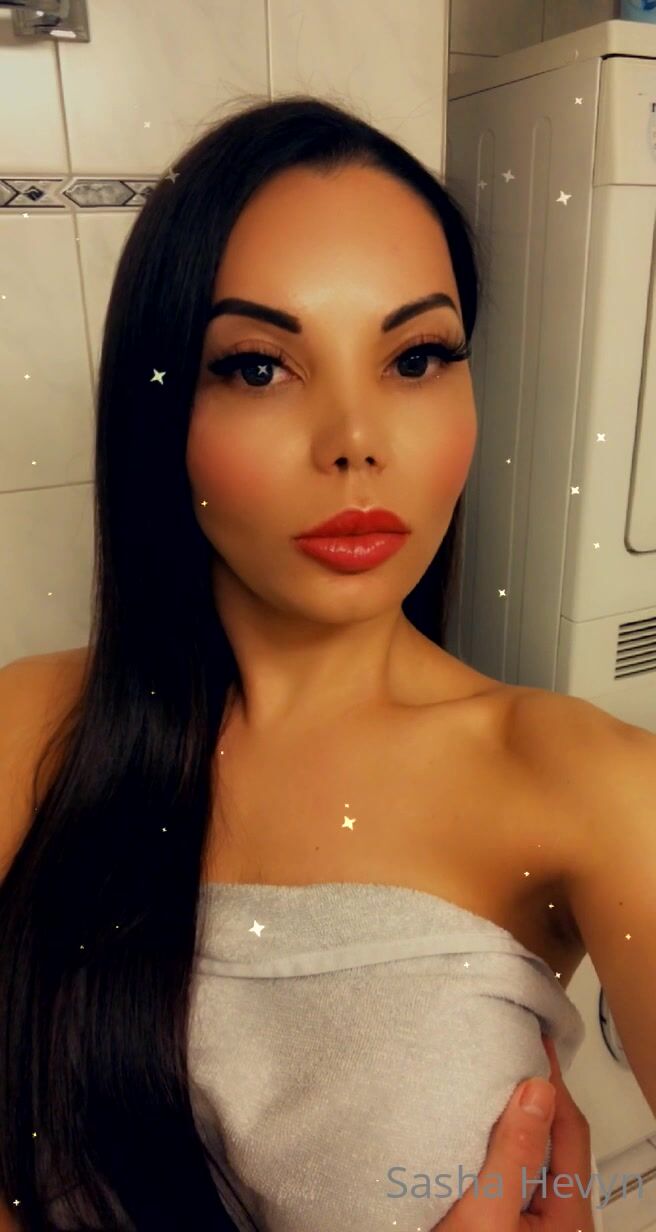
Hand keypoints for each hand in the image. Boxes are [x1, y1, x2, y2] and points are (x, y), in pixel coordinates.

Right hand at [432, 1034, 594, 1229]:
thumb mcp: (487, 1214)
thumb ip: (515, 1155)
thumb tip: (537, 1090)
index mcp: (569, 1211)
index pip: (571, 1129)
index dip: (553, 1082)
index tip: (535, 1041)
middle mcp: (561, 1215)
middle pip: (557, 1140)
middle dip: (535, 1096)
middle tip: (512, 1052)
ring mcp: (536, 1221)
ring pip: (534, 1154)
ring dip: (514, 1120)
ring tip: (491, 1083)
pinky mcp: (509, 1222)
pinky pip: (514, 1171)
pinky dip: (499, 1143)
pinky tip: (477, 1129)